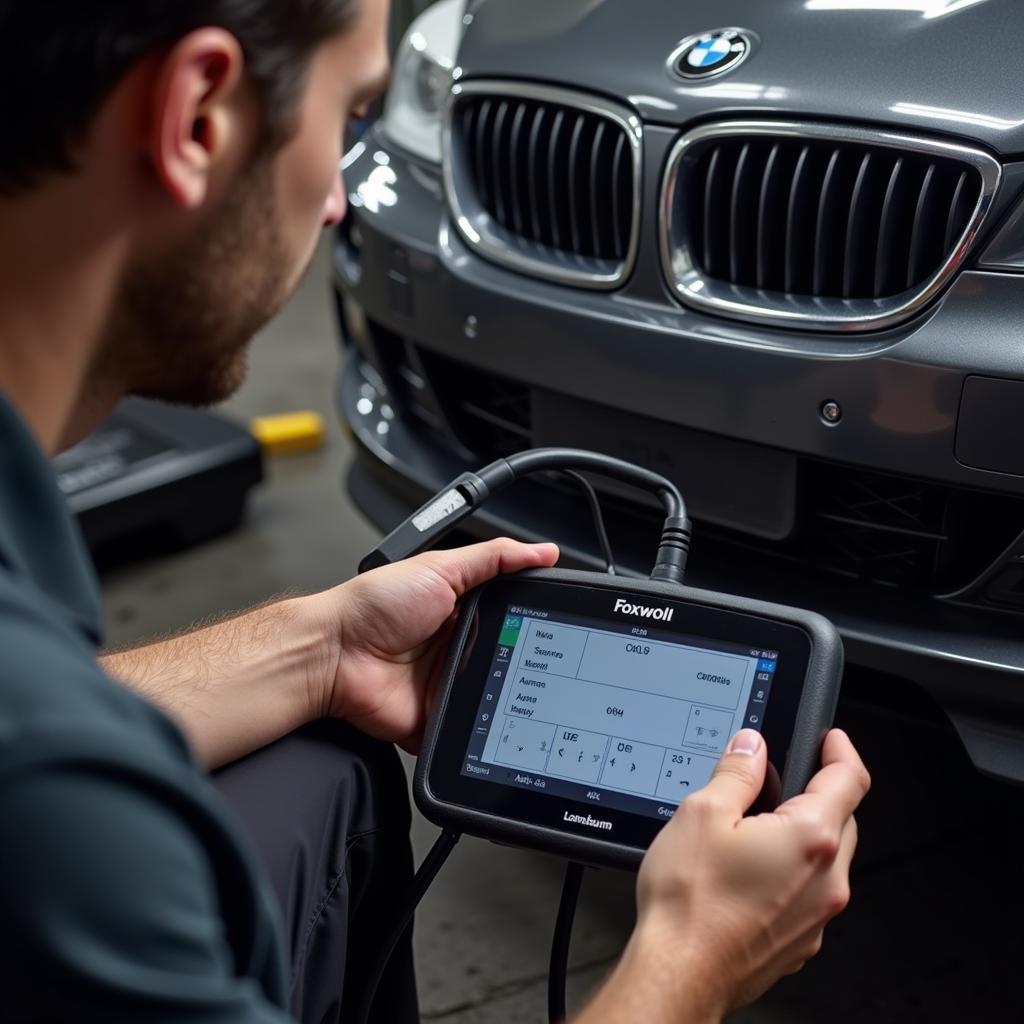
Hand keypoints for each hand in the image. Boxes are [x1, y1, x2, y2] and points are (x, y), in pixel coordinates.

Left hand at [315, 538, 558, 751]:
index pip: (513, 613)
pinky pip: (468, 730)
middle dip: (523, 658)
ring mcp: (448, 684)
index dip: (535, 617)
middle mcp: (459, 647)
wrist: (333, 654)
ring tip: (501, 678)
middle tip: (533, 652)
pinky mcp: (438, 718)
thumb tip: (542, 553)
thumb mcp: (440, 568)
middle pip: (509, 656)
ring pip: (496, 695)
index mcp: (463, 610)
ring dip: (503, 692)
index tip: (560, 617)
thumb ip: (494, 558)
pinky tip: (486, 714)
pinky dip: (479, 728)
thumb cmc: (372, 607)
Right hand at [576, 729, 868, 1022]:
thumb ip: (736, 773)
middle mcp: (826, 880)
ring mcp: (816, 917)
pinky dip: (789, 876)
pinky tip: (746, 875)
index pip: (849, 779)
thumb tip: (752, 747)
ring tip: (750, 832)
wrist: (679, 973)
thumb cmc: (691, 902)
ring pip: (825, 860)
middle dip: (818, 794)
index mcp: (810, 838)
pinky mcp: (799, 942)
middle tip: (777, 783)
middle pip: (842, 819)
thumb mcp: (703, 812)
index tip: (831, 739)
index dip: (841, 750)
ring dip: (801, 838)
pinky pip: (808, 895)